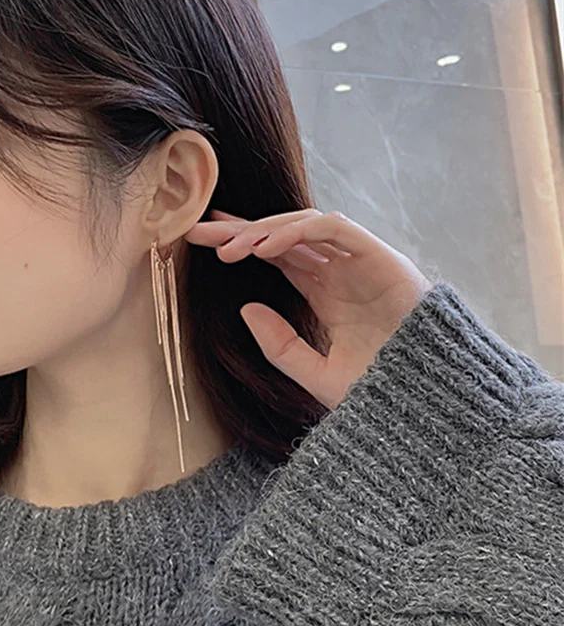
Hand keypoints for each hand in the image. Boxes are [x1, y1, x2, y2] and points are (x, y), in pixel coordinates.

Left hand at [184, 209, 432, 409]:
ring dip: (265, 230)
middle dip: (241, 230)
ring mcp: (360, 262)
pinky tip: (266, 247)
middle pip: (283, 236)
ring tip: (229, 248)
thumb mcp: (317, 374)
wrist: (427, 400)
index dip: (242, 242)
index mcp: (325, 293)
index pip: (277, 256)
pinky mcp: (380, 256)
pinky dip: (299, 230)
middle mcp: (340, 272)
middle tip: (200, 231)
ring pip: (305, 225)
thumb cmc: (380, 389)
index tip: (204, 239)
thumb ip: (281, 346)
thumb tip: (246, 310)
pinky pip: (334, 229)